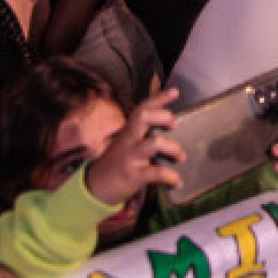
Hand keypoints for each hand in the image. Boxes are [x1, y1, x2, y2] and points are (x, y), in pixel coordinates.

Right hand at [85, 88, 183, 203]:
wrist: (97, 187)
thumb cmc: (118, 161)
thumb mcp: (127, 142)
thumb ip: (142, 132)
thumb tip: (167, 122)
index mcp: (129, 130)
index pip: (143, 108)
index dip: (159, 98)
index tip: (176, 91)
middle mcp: (129, 140)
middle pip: (143, 117)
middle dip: (163, 116)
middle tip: (174, 126)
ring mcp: (131, 157)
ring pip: (154, 143)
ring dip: (173, 148)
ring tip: (181, 157)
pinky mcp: (134, 176)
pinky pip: (157, 172)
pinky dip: (171, 176)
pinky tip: (177, 181)